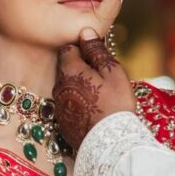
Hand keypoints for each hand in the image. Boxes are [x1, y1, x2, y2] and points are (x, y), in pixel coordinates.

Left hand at [54, 28, 135, 149]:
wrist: (110, 144)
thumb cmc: (115, 104)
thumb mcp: (112, 72)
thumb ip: (97, 51)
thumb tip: (85, 31)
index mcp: (70, 71)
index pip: (68, 49)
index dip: (82, 49)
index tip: (96, 56)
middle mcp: (59, 87)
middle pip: (66, 68)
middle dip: (80, 68)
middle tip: (101, 76)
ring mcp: (59, 107)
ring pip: (67, 87)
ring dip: (79, 86)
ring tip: (99, 95)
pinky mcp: (63, 123)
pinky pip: (68, 105)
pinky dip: (78, 103)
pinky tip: (93, 110)